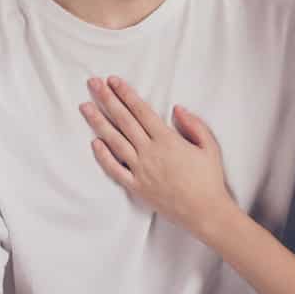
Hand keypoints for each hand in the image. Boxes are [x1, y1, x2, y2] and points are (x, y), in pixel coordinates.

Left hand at [80, 76, 234, 237]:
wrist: (205, 212)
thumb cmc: (209, 179)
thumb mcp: (209, 146)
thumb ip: (194, 124)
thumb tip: (176, 108)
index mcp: (167, 139)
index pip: (141, 111)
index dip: (126, 94)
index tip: (113, 81)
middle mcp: (150, 152)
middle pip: (123, 120)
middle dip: (107, 99)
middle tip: (93, 83)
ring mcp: (141, 170)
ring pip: (114, 141)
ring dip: (98, 122)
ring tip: (85, 107)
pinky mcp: (136, 187)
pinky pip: (115, 169)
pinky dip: (103, 156)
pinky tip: (94, 142)